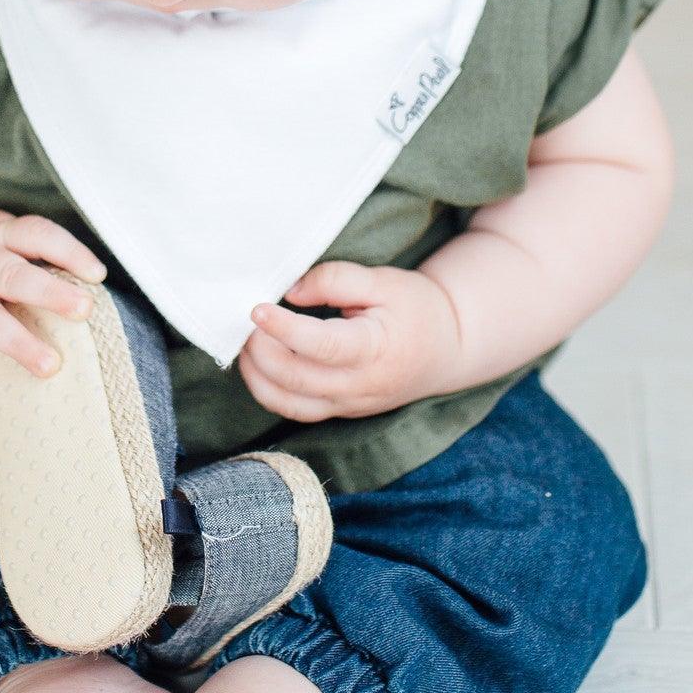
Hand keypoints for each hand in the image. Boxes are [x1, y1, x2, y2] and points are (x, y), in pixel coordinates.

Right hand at [0, 209, 106, 398]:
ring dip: (19, 343)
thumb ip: (37, 260)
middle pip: (12, 276)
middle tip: (85, 310)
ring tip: (50, 366)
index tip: (97, 274)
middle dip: (50, 293)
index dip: (67, 251)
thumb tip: (91, 298)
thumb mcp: (3, 239)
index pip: (35, 234)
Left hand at [238, 261, 461, 421]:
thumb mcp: (384, 281)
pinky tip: (258, 363)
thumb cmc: (416, 309)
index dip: (284, 329)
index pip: (322, 346)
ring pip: (288, 404)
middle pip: (295, 378)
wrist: (447, 349)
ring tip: (244, 342)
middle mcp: (359, 386)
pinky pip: (295, 410)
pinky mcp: (340, 412)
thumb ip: (336, 280)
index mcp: (375, 349)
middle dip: (260, 350)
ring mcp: (349, 405)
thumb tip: (289, 292)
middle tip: (244, 321)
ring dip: (256, 375)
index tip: (257, 308)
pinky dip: (268, 390)